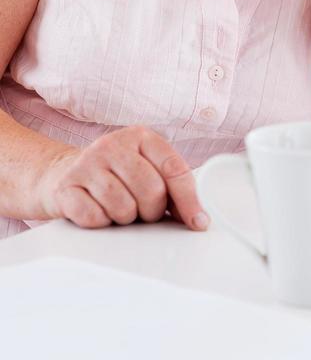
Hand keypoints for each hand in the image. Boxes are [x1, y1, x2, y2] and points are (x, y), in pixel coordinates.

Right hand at [35, 126, 209, 231]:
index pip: (174, 167)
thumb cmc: (114, 175)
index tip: (198, 222)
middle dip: (152, 211)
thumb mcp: (145, 168)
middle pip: (151, 190)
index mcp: (140, 136)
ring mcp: (87, 164)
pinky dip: (102, 223)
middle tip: (143, 211)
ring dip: (126, 218)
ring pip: (124, 207)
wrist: (63, 174)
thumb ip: (171, 185)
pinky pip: (96, 218)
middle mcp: (113, 144)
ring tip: (119, 208)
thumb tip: (197, 216)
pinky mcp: (66, 188)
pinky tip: (98, 211)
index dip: (190, 199)